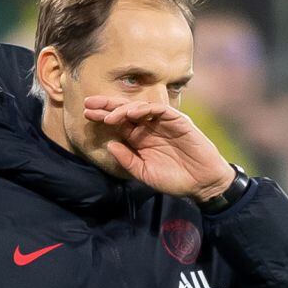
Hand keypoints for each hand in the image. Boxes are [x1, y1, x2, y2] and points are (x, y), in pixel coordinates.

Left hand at [84, 96, 234, 201]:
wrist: (202, 183)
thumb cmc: (174, 179)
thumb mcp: (144, 173)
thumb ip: (127, 160)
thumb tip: (109, 145)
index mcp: (140, 139)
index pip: (119, 123)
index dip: (103, 116)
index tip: (86, 114)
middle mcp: (150, 127)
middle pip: (126, 111)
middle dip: (107, 105)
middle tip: (89, 104)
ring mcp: (164, 122)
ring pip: (140, 107)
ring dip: (123, 109)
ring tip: (109, 116)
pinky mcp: (178, 121)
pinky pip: (160, 110)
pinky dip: (145, 109)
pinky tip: (131, 114)